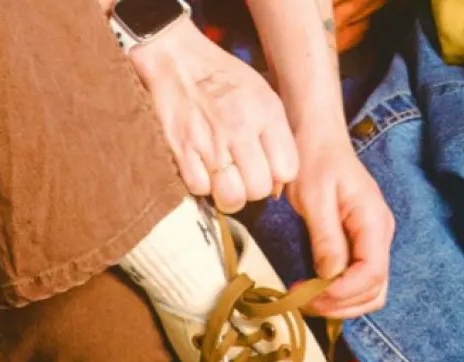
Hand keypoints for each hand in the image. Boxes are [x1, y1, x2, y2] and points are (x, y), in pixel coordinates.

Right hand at [127, 21, 298, 213]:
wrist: (176, 62)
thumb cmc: (222, 79)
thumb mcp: (262, 95)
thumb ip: (276, 135)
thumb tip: (278, 183)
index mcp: (265, 112)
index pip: (287, 169)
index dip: (277, 176)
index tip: (267, 169)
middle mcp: (240, 128)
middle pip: (259, 189)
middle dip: (253, 189)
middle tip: (243, 176)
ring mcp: (209, 142)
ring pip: (231, 197)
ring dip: (228, 194)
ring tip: (223, 178)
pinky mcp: (181, 150)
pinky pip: (200, 189)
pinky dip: (201, 185)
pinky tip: (202, 169)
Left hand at [287, 133, 393, 318]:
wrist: (317, 140)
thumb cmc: (314, 161)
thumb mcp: (314, 197)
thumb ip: (326, 237)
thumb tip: (329, 274)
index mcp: (374, 221)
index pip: (372, 273)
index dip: (343, 292)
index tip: (312, 295)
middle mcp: (380, 235)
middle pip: (374, 289)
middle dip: (341, 304)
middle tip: (304, 303)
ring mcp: (372, 242)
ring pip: (370, 291)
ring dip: (341, 305)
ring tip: (307, 300)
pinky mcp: (359, 245)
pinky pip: (359, 281)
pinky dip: (340, 295)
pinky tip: (315, 291)